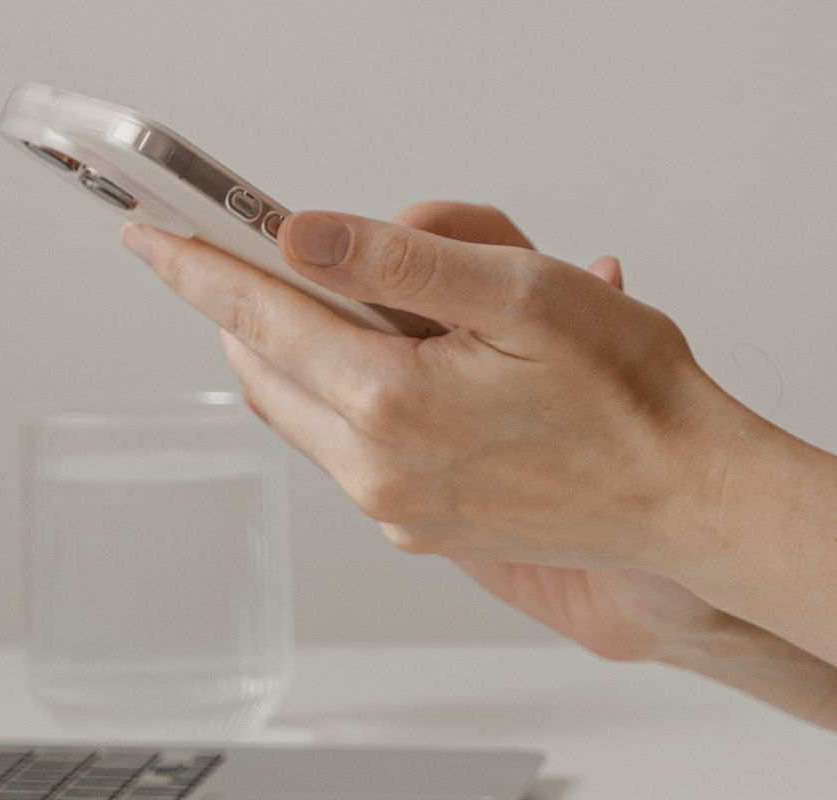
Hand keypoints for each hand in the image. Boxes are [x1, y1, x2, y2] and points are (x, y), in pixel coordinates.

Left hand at [120, 199, 764, 572]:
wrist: (687, 498)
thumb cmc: (630, 395)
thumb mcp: (520, 290)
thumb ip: (399, 259)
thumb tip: (300, 237)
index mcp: (392, 404)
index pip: (259, 317)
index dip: (196, 266)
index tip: (150, 236)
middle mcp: (377, 471)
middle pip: (264, 368)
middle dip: (249, 303)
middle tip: (248, 249)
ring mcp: (394, 508)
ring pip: (301, 411)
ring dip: (302, 350)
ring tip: (347, 298)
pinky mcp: (418, 526)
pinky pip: (346, 450)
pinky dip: (344, 395)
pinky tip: (398, 360)